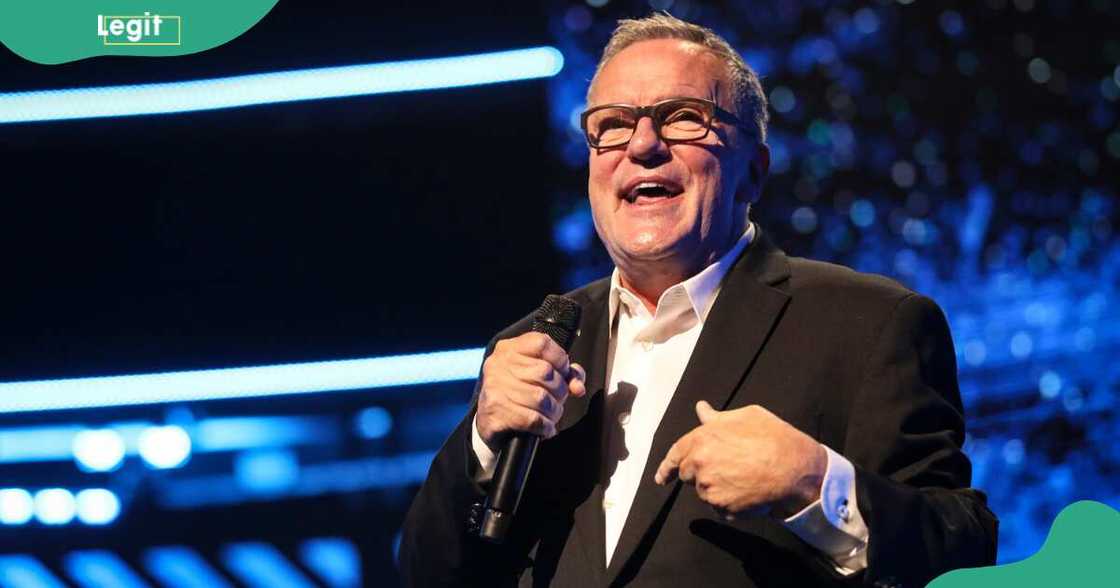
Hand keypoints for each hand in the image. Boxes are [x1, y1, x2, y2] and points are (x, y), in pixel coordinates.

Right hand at [475, 332, 586, 449]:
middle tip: (556, 400)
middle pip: (545, 372)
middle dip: (559, 391)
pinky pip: (533, 419)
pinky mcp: (495, 411)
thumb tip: (577, 387)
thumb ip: (564, 374)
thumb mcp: (537, 375)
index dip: (560, 360)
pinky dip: (545, 426)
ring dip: (554, 412)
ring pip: (541, 398)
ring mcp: (494, 387)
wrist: (489, 421)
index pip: (542, 343)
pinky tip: (545, 427)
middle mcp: (498, 364)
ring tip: (551, 415)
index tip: (561, 373)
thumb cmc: (518, 394)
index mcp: (509, 349)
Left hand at [654, 401, 826, 519]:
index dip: (666, 466)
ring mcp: (709, 489)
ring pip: (705, 492)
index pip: (675, 454)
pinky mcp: (722, 508)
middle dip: (700, 473)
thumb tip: (701, 409)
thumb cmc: (774, 438)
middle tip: (725, 469)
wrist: (795, 470)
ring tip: (744, 477)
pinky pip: (719, 508)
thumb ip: (717, 417)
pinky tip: (748, 491)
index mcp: (702, 439)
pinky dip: (729, 503)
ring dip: (717, 487)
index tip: (660, 477)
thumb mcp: (747, 416)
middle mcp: (700, 465)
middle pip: (688, 475)